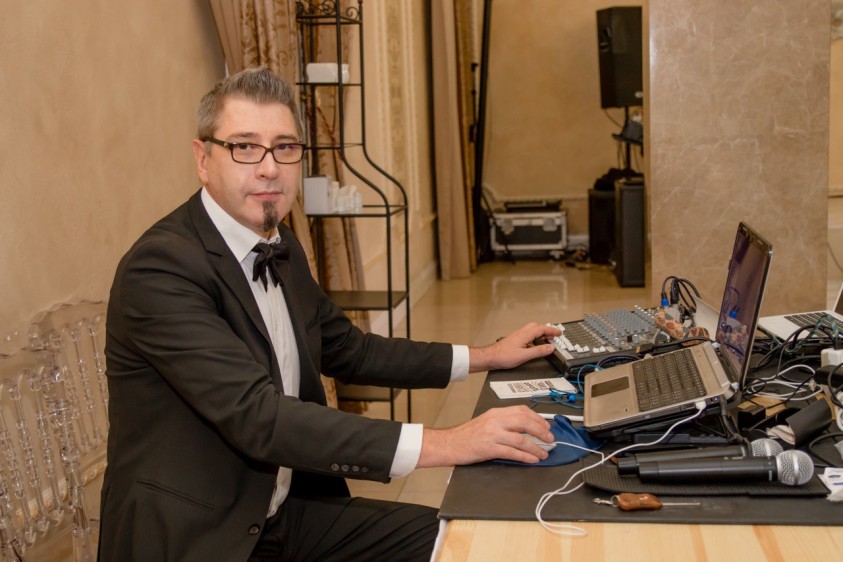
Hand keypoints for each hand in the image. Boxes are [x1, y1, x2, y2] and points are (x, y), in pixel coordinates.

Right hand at [417, 406, 553, 466]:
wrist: (450, 444)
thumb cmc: (468, 435)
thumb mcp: (487, 422)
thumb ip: (504, 422)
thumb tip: (526, 429)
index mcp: (496, 413)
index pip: (522, 410)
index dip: (537, 418)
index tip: (546, 425)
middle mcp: (495, 421)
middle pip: (525, 422)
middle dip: (541, 431)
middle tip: (550, 439)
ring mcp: (492, 434)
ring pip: (521, 439)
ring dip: (536, 447)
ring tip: (544, 453)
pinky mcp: (489, 448)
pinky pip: (512, 452)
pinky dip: (526, 456)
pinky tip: (533, 459)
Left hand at [469, 322, 560, 371]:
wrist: (490, 357)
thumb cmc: (503, 356)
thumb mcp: (524, 356)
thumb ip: (538, 351)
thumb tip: (550, 347)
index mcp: (525, 335)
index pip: (542, 329)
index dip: (552, 330)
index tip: (559, 333)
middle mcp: (521, 333)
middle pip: (536, 326)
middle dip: (546, 330)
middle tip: (554, 336)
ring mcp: (517, 336)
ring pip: (531, 331)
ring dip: (540, 334)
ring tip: (546, 341)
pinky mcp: (514, 340)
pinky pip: (527, 336)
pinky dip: (534, 338)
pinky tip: (534, 346)